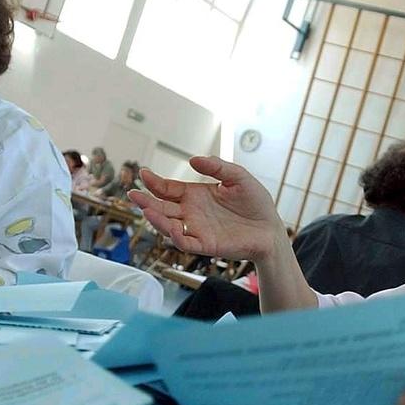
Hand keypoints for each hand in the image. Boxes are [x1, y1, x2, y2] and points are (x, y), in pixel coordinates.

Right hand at [131, 156, 287, 262]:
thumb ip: (217, 166)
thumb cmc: (256, 203)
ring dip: (155, 219)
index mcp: (196, 195)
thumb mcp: (238, 177)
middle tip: (133, 193)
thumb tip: (192, 159)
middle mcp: (192, 213)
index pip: (168, 189)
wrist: (271, 228)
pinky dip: (175, 236)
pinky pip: (185, 243)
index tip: (143, 173)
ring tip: (145, 209)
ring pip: (168, 226)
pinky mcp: (206, 245)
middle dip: (146, 201)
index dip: (154, 183)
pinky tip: (169, 226)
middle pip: (162, 208)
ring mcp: (197, 229)